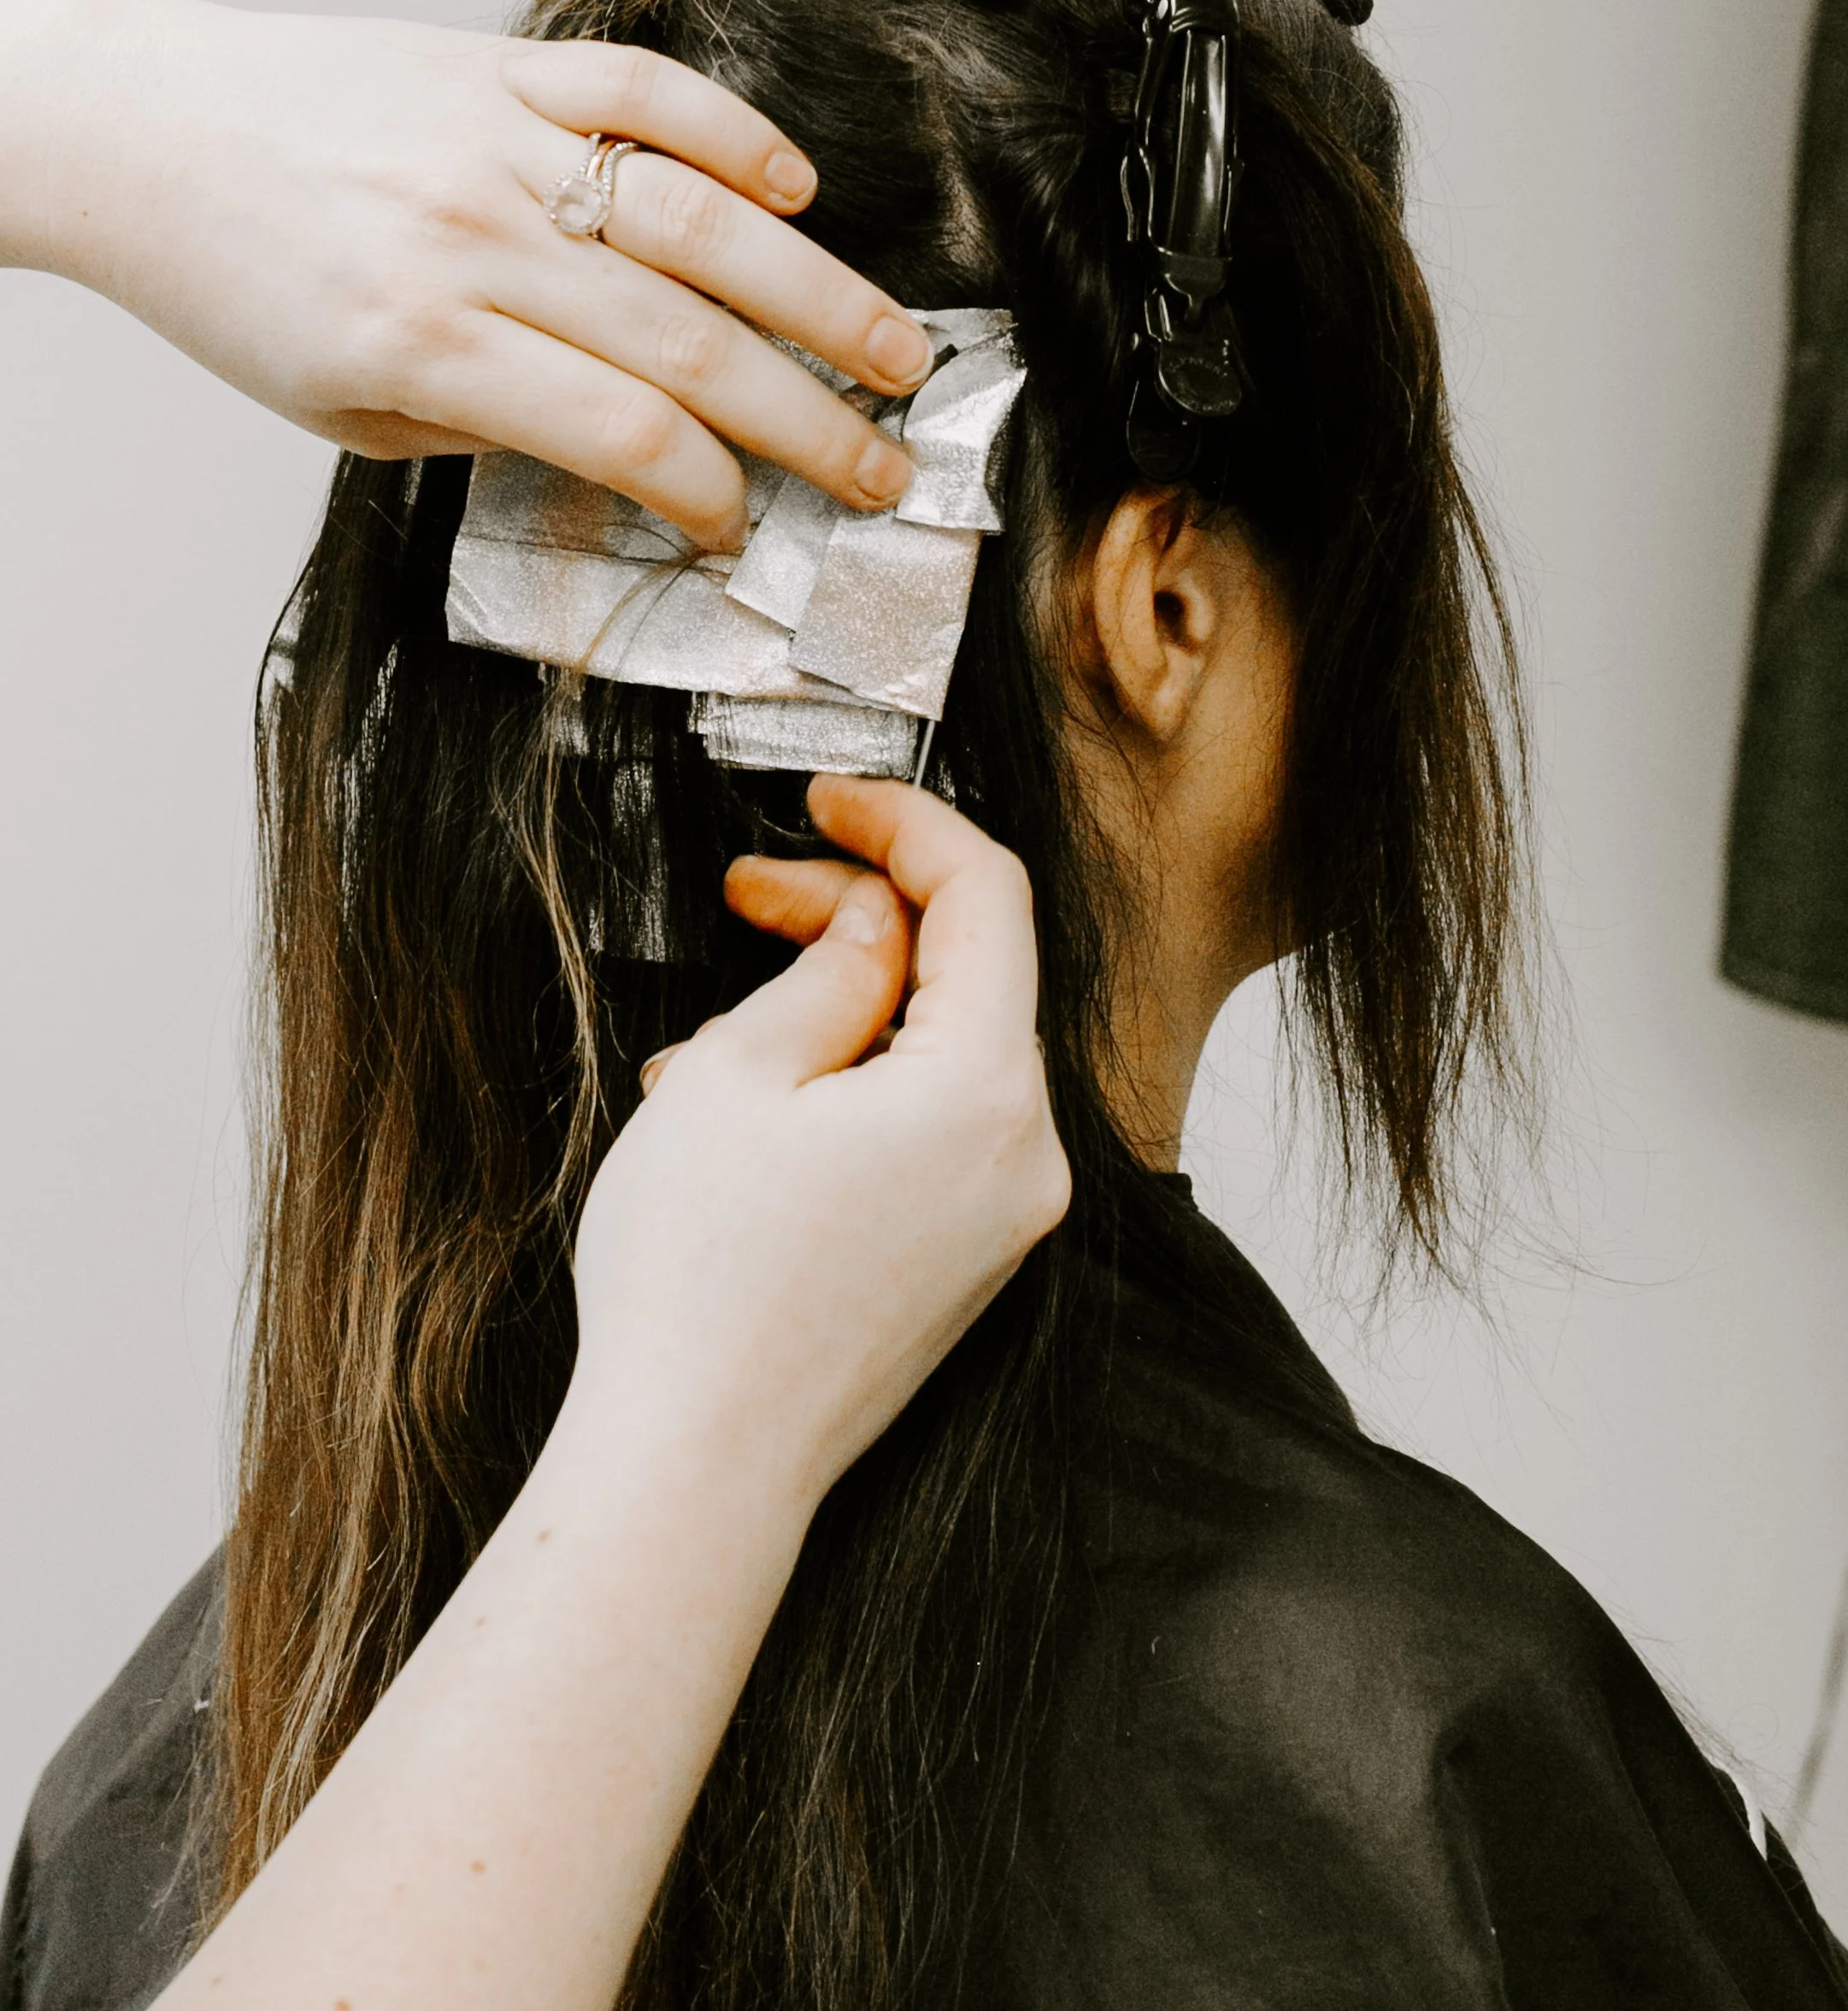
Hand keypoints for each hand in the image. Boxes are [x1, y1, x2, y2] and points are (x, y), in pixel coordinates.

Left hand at [1, 0, 930, 548]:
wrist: (145, 134)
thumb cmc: (236, 281)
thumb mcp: (343, 410)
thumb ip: (483, 427)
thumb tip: (621, 448)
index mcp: (424, 344)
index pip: (622, 432)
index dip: (710, 491)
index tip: (743, 527)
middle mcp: (473, 239)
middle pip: (689, 342)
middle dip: (809, 420)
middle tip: (881, 466)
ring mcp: (496, 141)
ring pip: (699, 219)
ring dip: (818, 293)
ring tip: (895, 349)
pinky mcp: (499, 64)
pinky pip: (642, 91)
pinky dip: (734, 135)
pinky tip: (796, 191)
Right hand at [569, 777, 1069, 1504]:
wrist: (692, 1474)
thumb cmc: (699, 1288)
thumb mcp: (738, 1074)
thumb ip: (830, 966)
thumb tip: (874, 919)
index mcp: (986, 1091)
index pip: (986, 895)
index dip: (904, 822)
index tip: (827, 797)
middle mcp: (1026, 1155)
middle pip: (966, 973)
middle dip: (855, 917)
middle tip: (746, 897)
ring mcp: (1004, 1217)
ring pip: (936, 1051)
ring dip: (835, 1011)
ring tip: (706, 1042)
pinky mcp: (968, 1260)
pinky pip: (928, 1127)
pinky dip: (850, 1087)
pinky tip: (744, 1106)